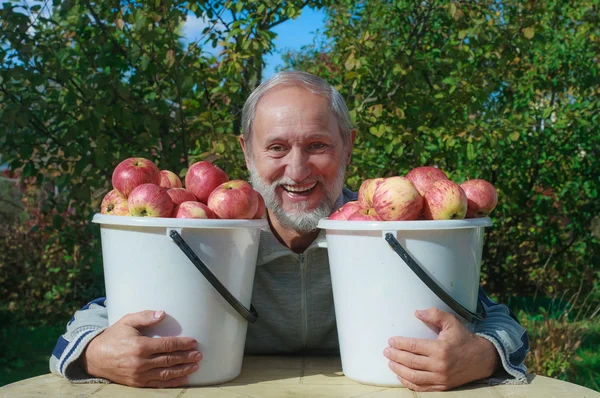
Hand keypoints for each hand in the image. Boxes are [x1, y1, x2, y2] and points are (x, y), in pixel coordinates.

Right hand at [83, 310, 201, 387]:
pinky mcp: (137, 383)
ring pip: (166, 374)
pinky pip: (158, 384)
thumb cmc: (113, 336)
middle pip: (169, 360)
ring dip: (183, 370)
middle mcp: (140, 362)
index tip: (194, 342)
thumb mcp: (127, 321)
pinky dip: (172, 382)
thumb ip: (145, 316)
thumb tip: (162, 314)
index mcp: (140, 346)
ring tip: (195, 366)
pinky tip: (184, 378)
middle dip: (186, 357)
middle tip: (199, 355)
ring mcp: (139, 375)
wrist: (94, 357)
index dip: (182, 344)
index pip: (167, 345)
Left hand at [384, 308, 498, 391]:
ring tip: (390, 363)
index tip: (391, 340)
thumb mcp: (451, 322)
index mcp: (440, 349)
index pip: (414, 347)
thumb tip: (416, 312)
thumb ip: (434, 315)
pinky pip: (422, 387)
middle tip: (386, 351)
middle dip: (395, 356)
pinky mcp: (442, 386)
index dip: (400, 344)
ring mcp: (441, 378)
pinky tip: (401, 376)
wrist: (482, 358)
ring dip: (398, 370)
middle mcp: (439, 365)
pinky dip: (409, 383)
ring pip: (413, 377)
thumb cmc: (464, 338)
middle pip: (410, 362)